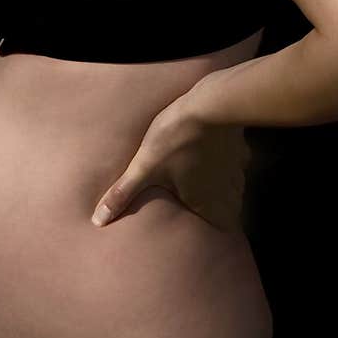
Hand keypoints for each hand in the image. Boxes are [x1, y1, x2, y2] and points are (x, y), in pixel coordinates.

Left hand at [90, 98, 252, 233]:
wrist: (211, 101)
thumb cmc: (176, 138)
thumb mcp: (144, 166)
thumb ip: (123, 194)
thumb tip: (98, 221)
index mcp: (209, 204)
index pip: (221, 232)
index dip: (213, 236)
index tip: (202, 235)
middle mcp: (228, 193)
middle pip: (227, 211)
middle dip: (214, 212)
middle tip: (196, 210)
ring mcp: (237, 171)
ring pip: (231, 188)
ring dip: (218, 188)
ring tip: (200, 184)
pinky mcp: (239, 149)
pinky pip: (234, 165)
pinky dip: (223, 165)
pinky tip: (209, 155)